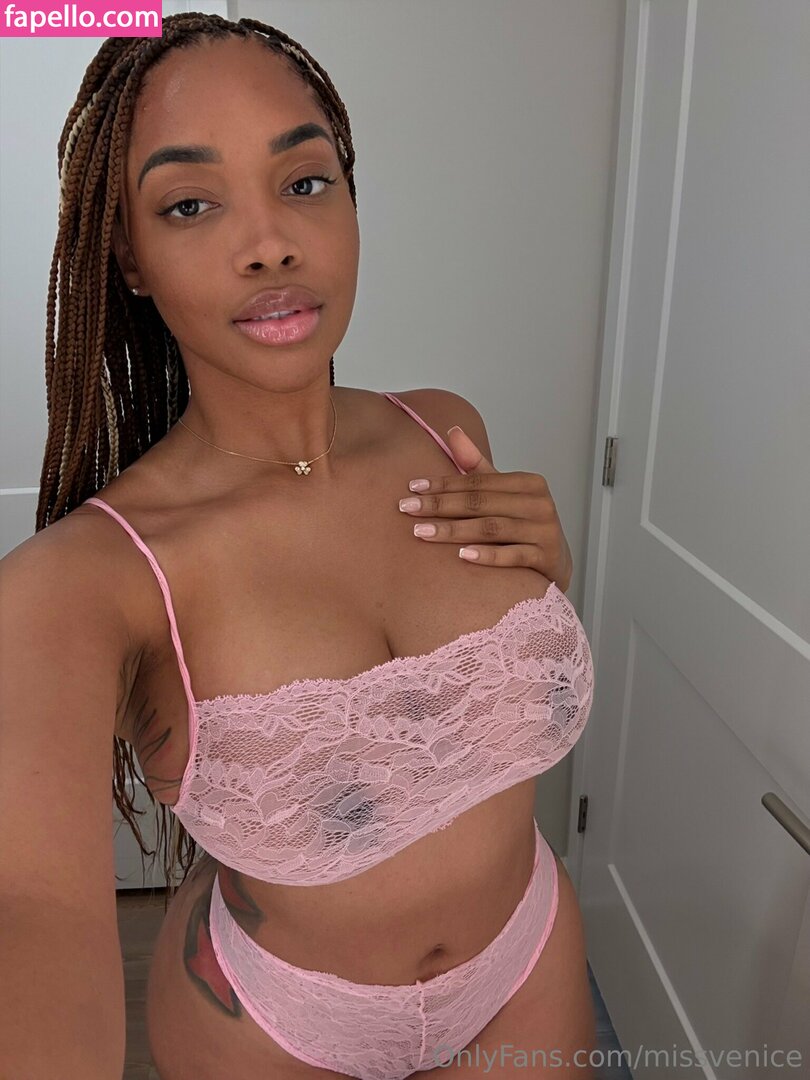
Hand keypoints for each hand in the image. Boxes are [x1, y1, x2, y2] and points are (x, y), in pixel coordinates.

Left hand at [398, 425, 572, 591]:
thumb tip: (453, 430)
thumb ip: (477, 465)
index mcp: (528, 483)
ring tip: (422, 532)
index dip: (443, 484)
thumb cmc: (523, 525)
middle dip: (440, 505)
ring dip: (454, 530)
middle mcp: (539, 503)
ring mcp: (545, 531)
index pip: (478, 481)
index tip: (412, 488)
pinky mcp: (547, 558)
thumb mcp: (503, 494)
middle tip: (407, 508)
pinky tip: (461, 556)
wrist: (557, 563)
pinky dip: (488, 555)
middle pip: (481, 502)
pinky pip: (513, 556)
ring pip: (492, 528)